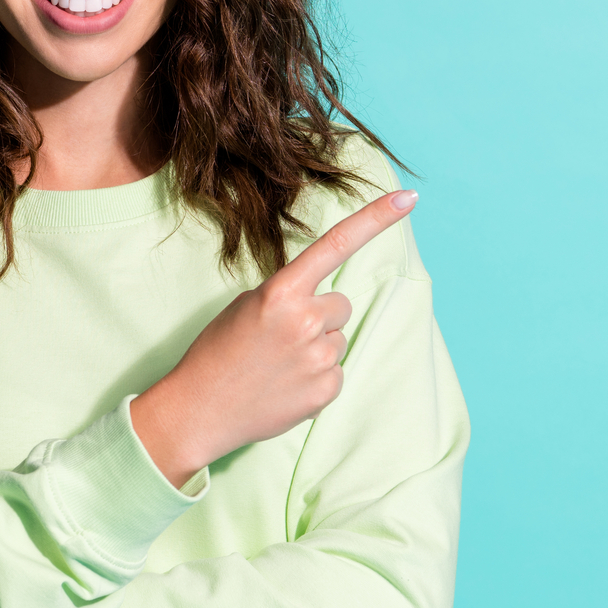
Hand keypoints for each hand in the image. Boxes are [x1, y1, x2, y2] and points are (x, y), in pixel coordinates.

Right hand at [130, 188, 418, 485]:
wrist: (199, 410)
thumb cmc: (219, 352)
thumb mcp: (247, 306)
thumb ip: (290, 295)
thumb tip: (326, 303)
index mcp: (281, 292)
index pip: (336, 245)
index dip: (375, 218)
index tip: (407, 197)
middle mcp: (305, 321)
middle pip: (341, 305)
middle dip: (319, 316)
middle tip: (281, 337)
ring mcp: (319, 358)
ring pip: (339, 338)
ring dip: (316, 347)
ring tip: (279, 364)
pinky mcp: (326, 390)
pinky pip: (336, 371)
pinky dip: (316, 377)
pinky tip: (286, 385)